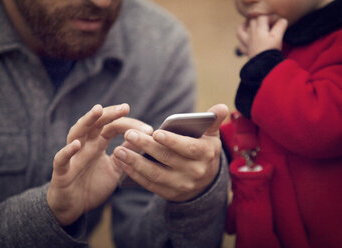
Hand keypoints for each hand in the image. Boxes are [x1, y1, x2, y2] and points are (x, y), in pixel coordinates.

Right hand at [47, 104, 152, 225]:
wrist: (73, 207)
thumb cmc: (93, 185)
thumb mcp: (116, 168)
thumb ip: (127, 154)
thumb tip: (145, 140)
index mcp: (97, 144)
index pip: (112, 127)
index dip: (128, 124)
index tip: (148, 128)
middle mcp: (85, 145)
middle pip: (96, 124)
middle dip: (110, 114)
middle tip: (125, 107)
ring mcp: (73, 156)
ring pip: (76, 133)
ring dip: (86, 121)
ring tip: (97, 110)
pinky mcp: (62, 172)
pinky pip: (61, 159)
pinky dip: (67, 151)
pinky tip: (76, 145)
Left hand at [112, 104, 228, 201]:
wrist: (205, 182)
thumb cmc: (204, 151)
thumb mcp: (211, 136)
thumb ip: (214, 121)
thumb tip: (222, 106)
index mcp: (206, 155)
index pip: (189, 148)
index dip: (173, 141)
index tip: (156, 133)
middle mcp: (195, 172)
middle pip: (168, 159)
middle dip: (147, 147)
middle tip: (129, 134)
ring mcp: (181, 185)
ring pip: (155, 174)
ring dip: (135, 162)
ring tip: (119, 150)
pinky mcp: (169, 194)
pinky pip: (150, 184)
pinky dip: (135, 174)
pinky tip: (123, 163)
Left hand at [237, 15, 287, 57]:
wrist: (264, 66)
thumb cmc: (271, 51)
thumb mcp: (278, 37)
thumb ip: (280, 26)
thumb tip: (282, 20)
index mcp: (259, 30)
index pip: (262, 17)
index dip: (271, 17)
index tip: (278, 22)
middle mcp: (251, 35)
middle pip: (252, 21)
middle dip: (259, 19)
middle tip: (269, 22)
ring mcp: (248, 44)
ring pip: (240, 32)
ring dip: (243, 26)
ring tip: (247, 23)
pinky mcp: (247, 52)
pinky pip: (240, 46)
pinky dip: (241, 42)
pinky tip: (244, 41)